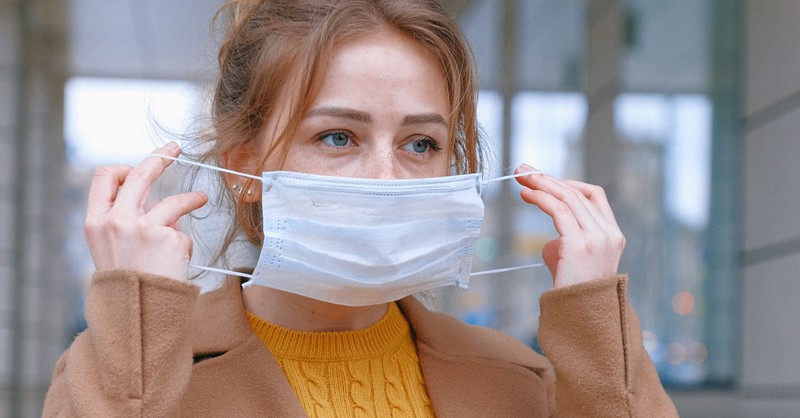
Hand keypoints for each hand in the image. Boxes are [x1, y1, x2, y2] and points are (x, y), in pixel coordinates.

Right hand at [84, 142, 207, 280]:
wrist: (134, 315)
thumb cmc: (126, 284)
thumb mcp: (113, 250)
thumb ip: (129, 224)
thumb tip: (159, 206)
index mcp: (95, 222)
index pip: (104, 177)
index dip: (125, 168)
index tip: (141, 165)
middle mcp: (116, 220)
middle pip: (139, 175)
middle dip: (159, 157)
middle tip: (175, 149)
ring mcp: (142, 227)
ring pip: (172, 202)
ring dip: (191, 199)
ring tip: (201, 198)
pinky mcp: (168, 237)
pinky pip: (182, 235)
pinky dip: (183, 247)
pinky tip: (178, 262)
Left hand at [514, 165, 624, 287]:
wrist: (583, 322)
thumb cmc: (575, 297)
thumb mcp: (575, 264)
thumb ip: (567, 246)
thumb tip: (551, 241)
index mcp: (613, 235)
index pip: (594, 196)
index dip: (567, 183)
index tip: (543, 180)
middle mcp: (609, 233)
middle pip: (578, 192)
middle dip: (548, 177)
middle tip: (524, 169)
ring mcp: (597, 238)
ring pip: (568, 197)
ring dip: (541, 183)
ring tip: (520, 176)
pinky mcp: (580, 244)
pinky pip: (558, 210)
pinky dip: (540, 197)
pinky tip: (525, 194)